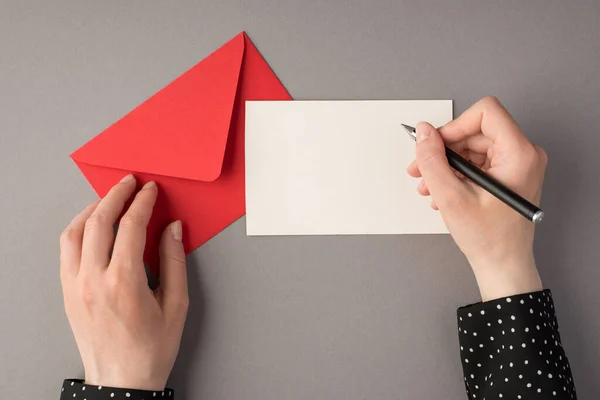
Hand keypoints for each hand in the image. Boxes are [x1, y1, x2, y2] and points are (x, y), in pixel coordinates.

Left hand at [60, 175, 188, 389]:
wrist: (121, 381)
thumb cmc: (152, 348)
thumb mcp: (176, 304)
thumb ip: (173, 261)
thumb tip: (173, 228)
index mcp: (124, 282)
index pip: (131, 226)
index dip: (143, 202)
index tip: (150, 190)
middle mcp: (94, 280)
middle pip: (99, 222)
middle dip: (116, 195)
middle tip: (130, 182)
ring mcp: (75, 286)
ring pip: (74, 232)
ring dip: (92, 209)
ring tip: (109, 199)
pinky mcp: (68, 293)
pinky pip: (66, 250)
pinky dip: (78, 230)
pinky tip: (91, 225)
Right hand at [407, 96, 546, 300]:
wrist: (502, 265)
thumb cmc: (488, 238)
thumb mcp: (451, 196)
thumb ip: (432, 159)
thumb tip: (423, 132)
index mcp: (519, 154)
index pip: (485, 112)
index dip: (455, 126)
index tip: (436, 146)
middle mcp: (523, 154)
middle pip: (475, 131)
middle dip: (444, 150)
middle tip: (420, 169)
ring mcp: (517, 164)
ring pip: (472, 147)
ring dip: (446, 164)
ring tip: (428, 187)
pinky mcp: (508, 174)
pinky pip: (477, 161)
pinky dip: (456, 173)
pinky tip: (441, 192)